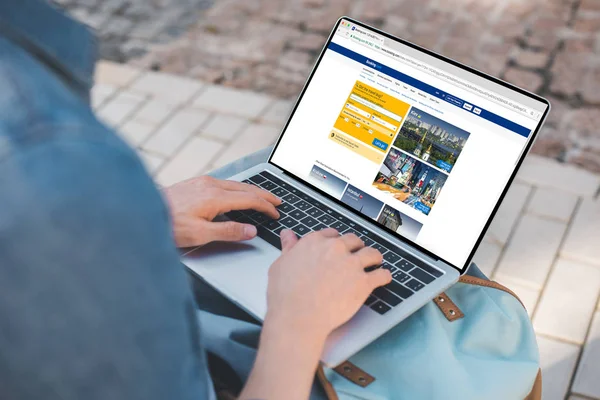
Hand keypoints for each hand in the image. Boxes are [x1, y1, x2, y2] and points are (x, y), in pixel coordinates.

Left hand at [163, 176, 280, 246]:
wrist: (142, 210)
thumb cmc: (168, 224)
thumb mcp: (200, 234)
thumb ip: (228, 231)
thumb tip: (251, 230)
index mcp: (215, 197)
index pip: (249, 199)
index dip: (265, 206)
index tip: (275, 213)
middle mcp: (210, 185)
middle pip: (245, 188)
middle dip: (264, 195)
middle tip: (277, 201)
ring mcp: (202, 182)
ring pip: (235, 184)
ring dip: (251, 191)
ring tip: (262, 197)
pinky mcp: (195, 183)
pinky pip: (224, 183)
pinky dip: (238, 189)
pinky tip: (237, 193)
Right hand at [265, 229, 391, 340]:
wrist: (298, 317)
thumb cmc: (286, 295)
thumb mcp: (280, 265)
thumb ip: (289, 248)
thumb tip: (288, 235)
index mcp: (315, 242)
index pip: (332, 234)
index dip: (336, 241)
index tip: (338, 248)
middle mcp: (335, 249)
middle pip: (353, 241)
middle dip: (356, 247)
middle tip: (356, 255)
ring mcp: (351, 265)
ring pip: (371, 254)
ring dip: (374, 257)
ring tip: (376, 261)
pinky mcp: (363, 283)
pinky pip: (381, 275)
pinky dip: (385, 276)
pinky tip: (385, 277)